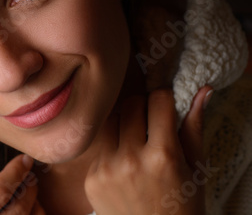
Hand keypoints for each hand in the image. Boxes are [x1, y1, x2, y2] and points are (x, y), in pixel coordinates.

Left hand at [84, 86, 210, 214]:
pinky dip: (112, 148)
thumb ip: (193, 127)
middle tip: (150, 121)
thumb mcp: (194, 168)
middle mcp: (131, 159)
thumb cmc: (182, 205)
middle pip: (129, 105)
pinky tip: (124, 164)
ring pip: (110, 121)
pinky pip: (99, 146)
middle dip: (142, 107)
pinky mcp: (91, 178)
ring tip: (136, 141)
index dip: (164, 98)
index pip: (157, 100)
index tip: (165, 105)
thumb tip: (202, 91)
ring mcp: (106, 169)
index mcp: (163, 155)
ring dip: (123, 124)